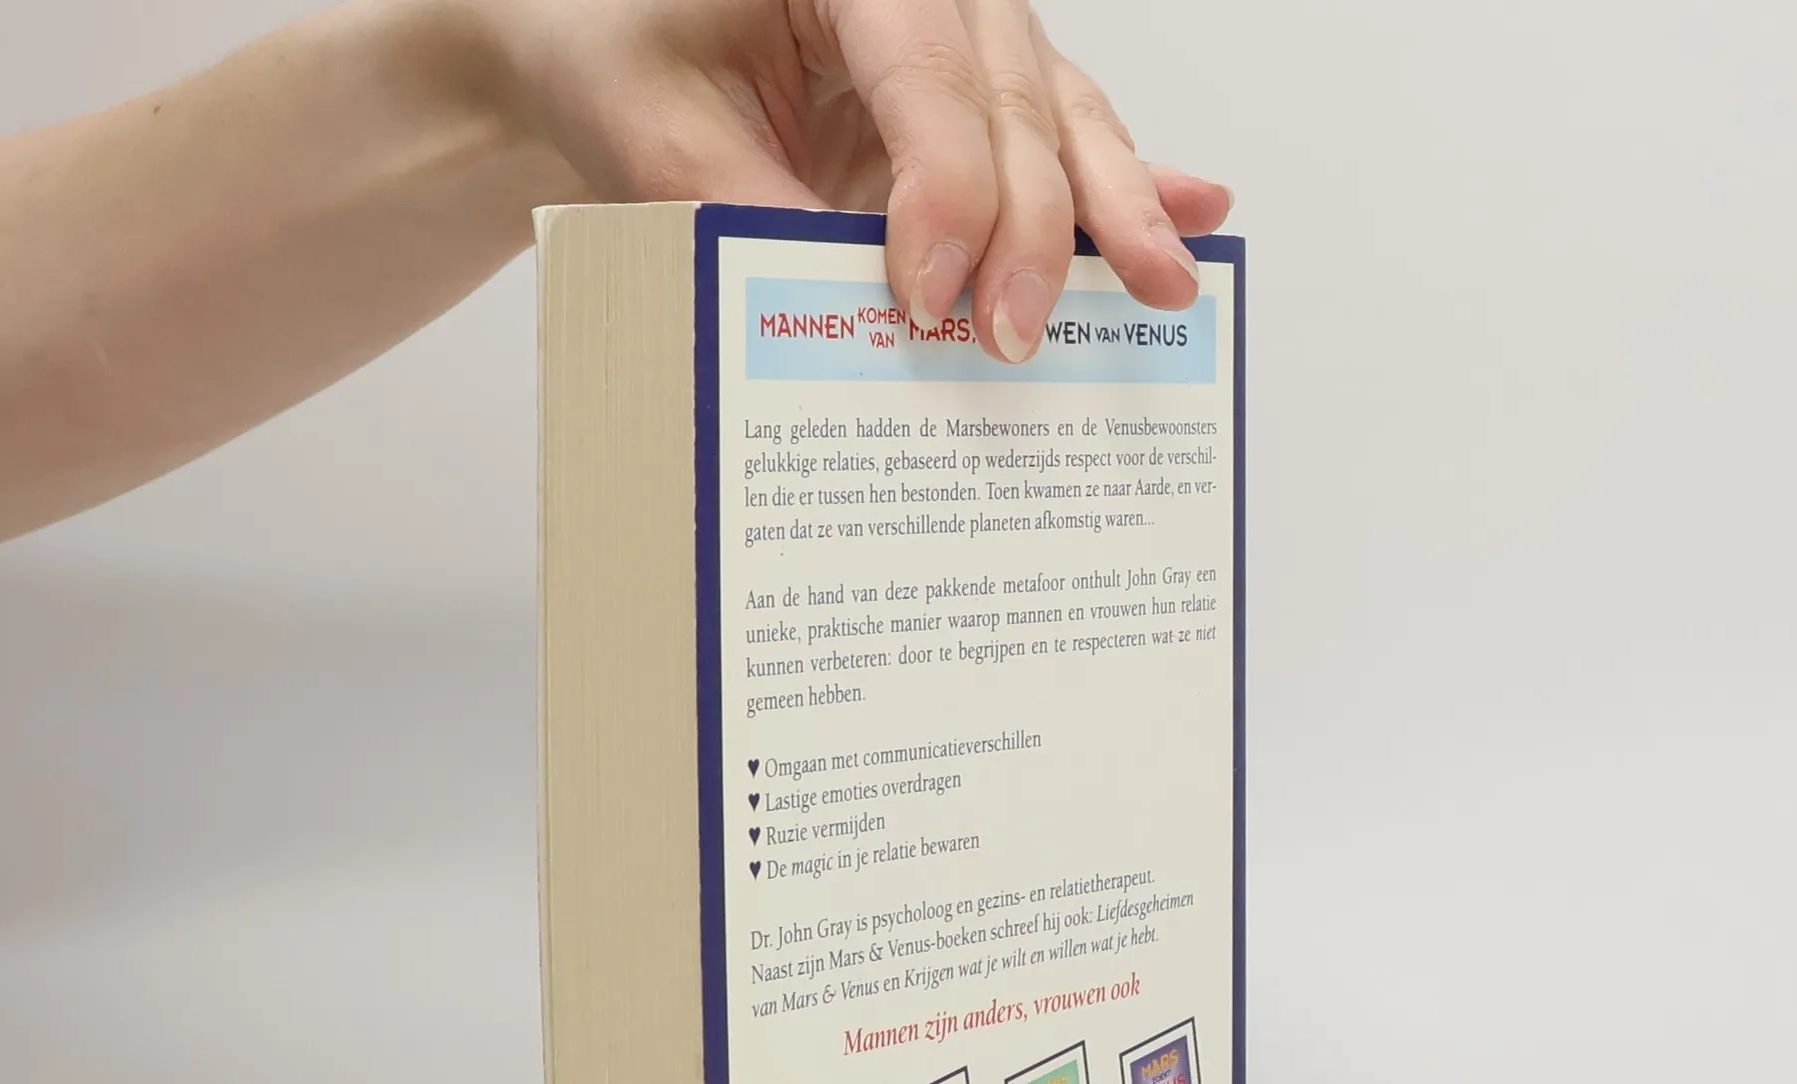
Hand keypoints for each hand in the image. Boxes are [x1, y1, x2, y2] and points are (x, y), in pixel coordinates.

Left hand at [474, 0, 1231, 360]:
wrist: (601, 28)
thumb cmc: (615, 49)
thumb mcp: (652, 135)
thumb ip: (751, 217)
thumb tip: (859, 325)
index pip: (927, 78)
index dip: (946, 195)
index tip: (932, 298)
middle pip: (1012, 104)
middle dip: (1029, 230)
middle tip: (1012, 339)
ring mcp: (964, 28)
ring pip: (1059, 114)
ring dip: (1114, 208)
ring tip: (1163, 285)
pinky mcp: (975, 85)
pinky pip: (1061, 127)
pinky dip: (1124, 180)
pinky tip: (1196, 209)